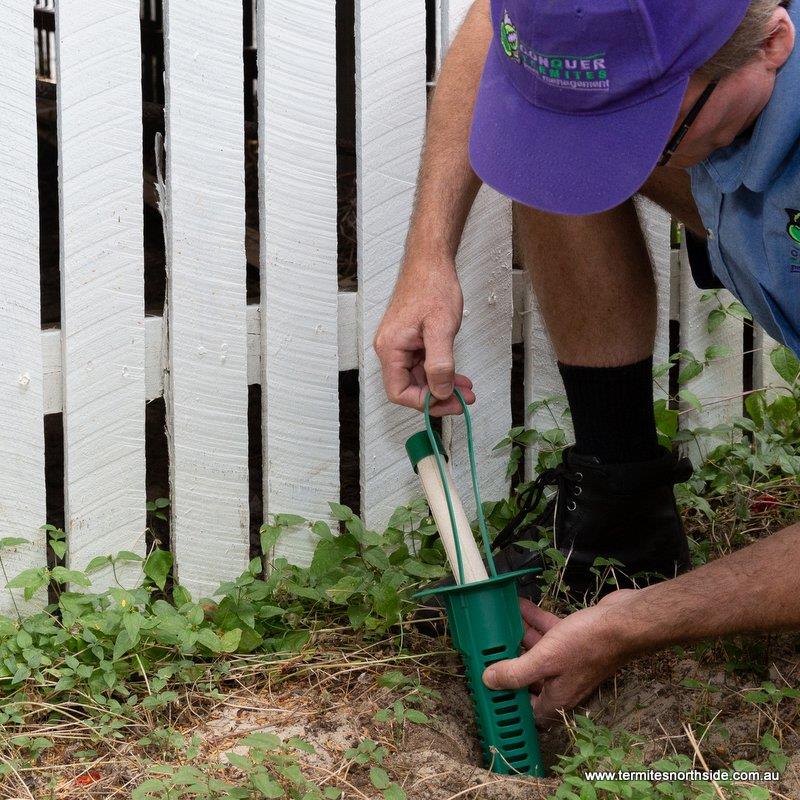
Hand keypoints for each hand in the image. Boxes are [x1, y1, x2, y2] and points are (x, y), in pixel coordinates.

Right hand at [373, 256, 474, 415]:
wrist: (431, 262)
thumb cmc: (432, 287)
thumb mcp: (441, 328)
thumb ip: (440, 364)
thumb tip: (441, 392)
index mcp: (390, 349)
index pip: (400, 393)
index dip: (425, 403)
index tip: (450, 403)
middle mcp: (390, 350)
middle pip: (410, 388)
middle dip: (438, 396)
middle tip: (464, 399)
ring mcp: (400, 346)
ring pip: (419, 379)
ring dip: (442, 386)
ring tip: (466, 389)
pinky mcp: (410, 341)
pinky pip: (423, 366)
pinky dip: (441, 373)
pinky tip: (458, 376)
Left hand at [483, 591, 638, 726]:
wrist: (625, 621)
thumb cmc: (589, 644)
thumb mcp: (546, 659)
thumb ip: (516, 672)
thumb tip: (489, 682)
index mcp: (558, 696)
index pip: (529, 709)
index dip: (510, 702)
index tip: (490, 685)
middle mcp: (564, 682)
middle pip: (531, 678)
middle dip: (510, 662)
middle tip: (490, 648)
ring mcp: (571, 661)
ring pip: (539, 652)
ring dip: (520, 637)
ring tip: (500, 622)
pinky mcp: (576, 641)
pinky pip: (550, 634)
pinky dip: (535, 622)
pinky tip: (521, 605)